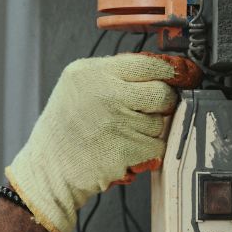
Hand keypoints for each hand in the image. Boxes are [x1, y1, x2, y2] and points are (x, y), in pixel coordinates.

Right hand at [5, 54, 192, 231]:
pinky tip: (124, 150)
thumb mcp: (77, 86)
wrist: (47, 169)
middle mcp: (104, 94)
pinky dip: (147, 152)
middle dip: (161, 105)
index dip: (173, 71)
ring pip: (161, 123)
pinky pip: (158, 147)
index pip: (149, 63)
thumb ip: (115, 74)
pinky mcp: (126, 150)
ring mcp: (117, 122)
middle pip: (163, 93)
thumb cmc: (63, 130)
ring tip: (120, 135)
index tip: (183, 76)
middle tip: (143, 113)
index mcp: (91, 73)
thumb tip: (165, 70)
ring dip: (149, 131)